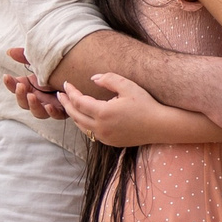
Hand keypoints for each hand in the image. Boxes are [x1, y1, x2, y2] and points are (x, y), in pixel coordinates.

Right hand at [1, 46, 66, 119]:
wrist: (78, 73)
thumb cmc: (57, 68)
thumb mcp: (41, 62)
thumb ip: (26, 57)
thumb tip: (9, 52)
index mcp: (31, 88)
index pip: (16, 88)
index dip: (10, 84)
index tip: (6, 76)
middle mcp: (39, 98)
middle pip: (24, 103)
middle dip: (20, 95)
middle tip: (21, 86)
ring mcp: (50, 105)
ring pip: (38, 112)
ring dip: (33, 106)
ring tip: (32, 96)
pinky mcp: (63, 109)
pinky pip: (56, 115)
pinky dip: (52, 112)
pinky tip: (50, 106)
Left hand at [56, 73, 171, 147]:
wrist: (160, 126)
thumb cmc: (146, 103)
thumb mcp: (128, 86)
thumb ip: (108, 79)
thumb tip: (92, 78)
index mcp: (103, 113)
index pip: (78, 102)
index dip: (70, 92)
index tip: (66, 83)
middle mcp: (101, 127)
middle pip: (75, 115)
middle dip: (66, 104)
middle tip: (60, 94)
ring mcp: (105, 137)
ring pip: (81, 126)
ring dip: (74, 114)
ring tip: (70, 104)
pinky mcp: (110, 142)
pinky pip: (91, 133)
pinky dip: (84, 123)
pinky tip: (85, 116)